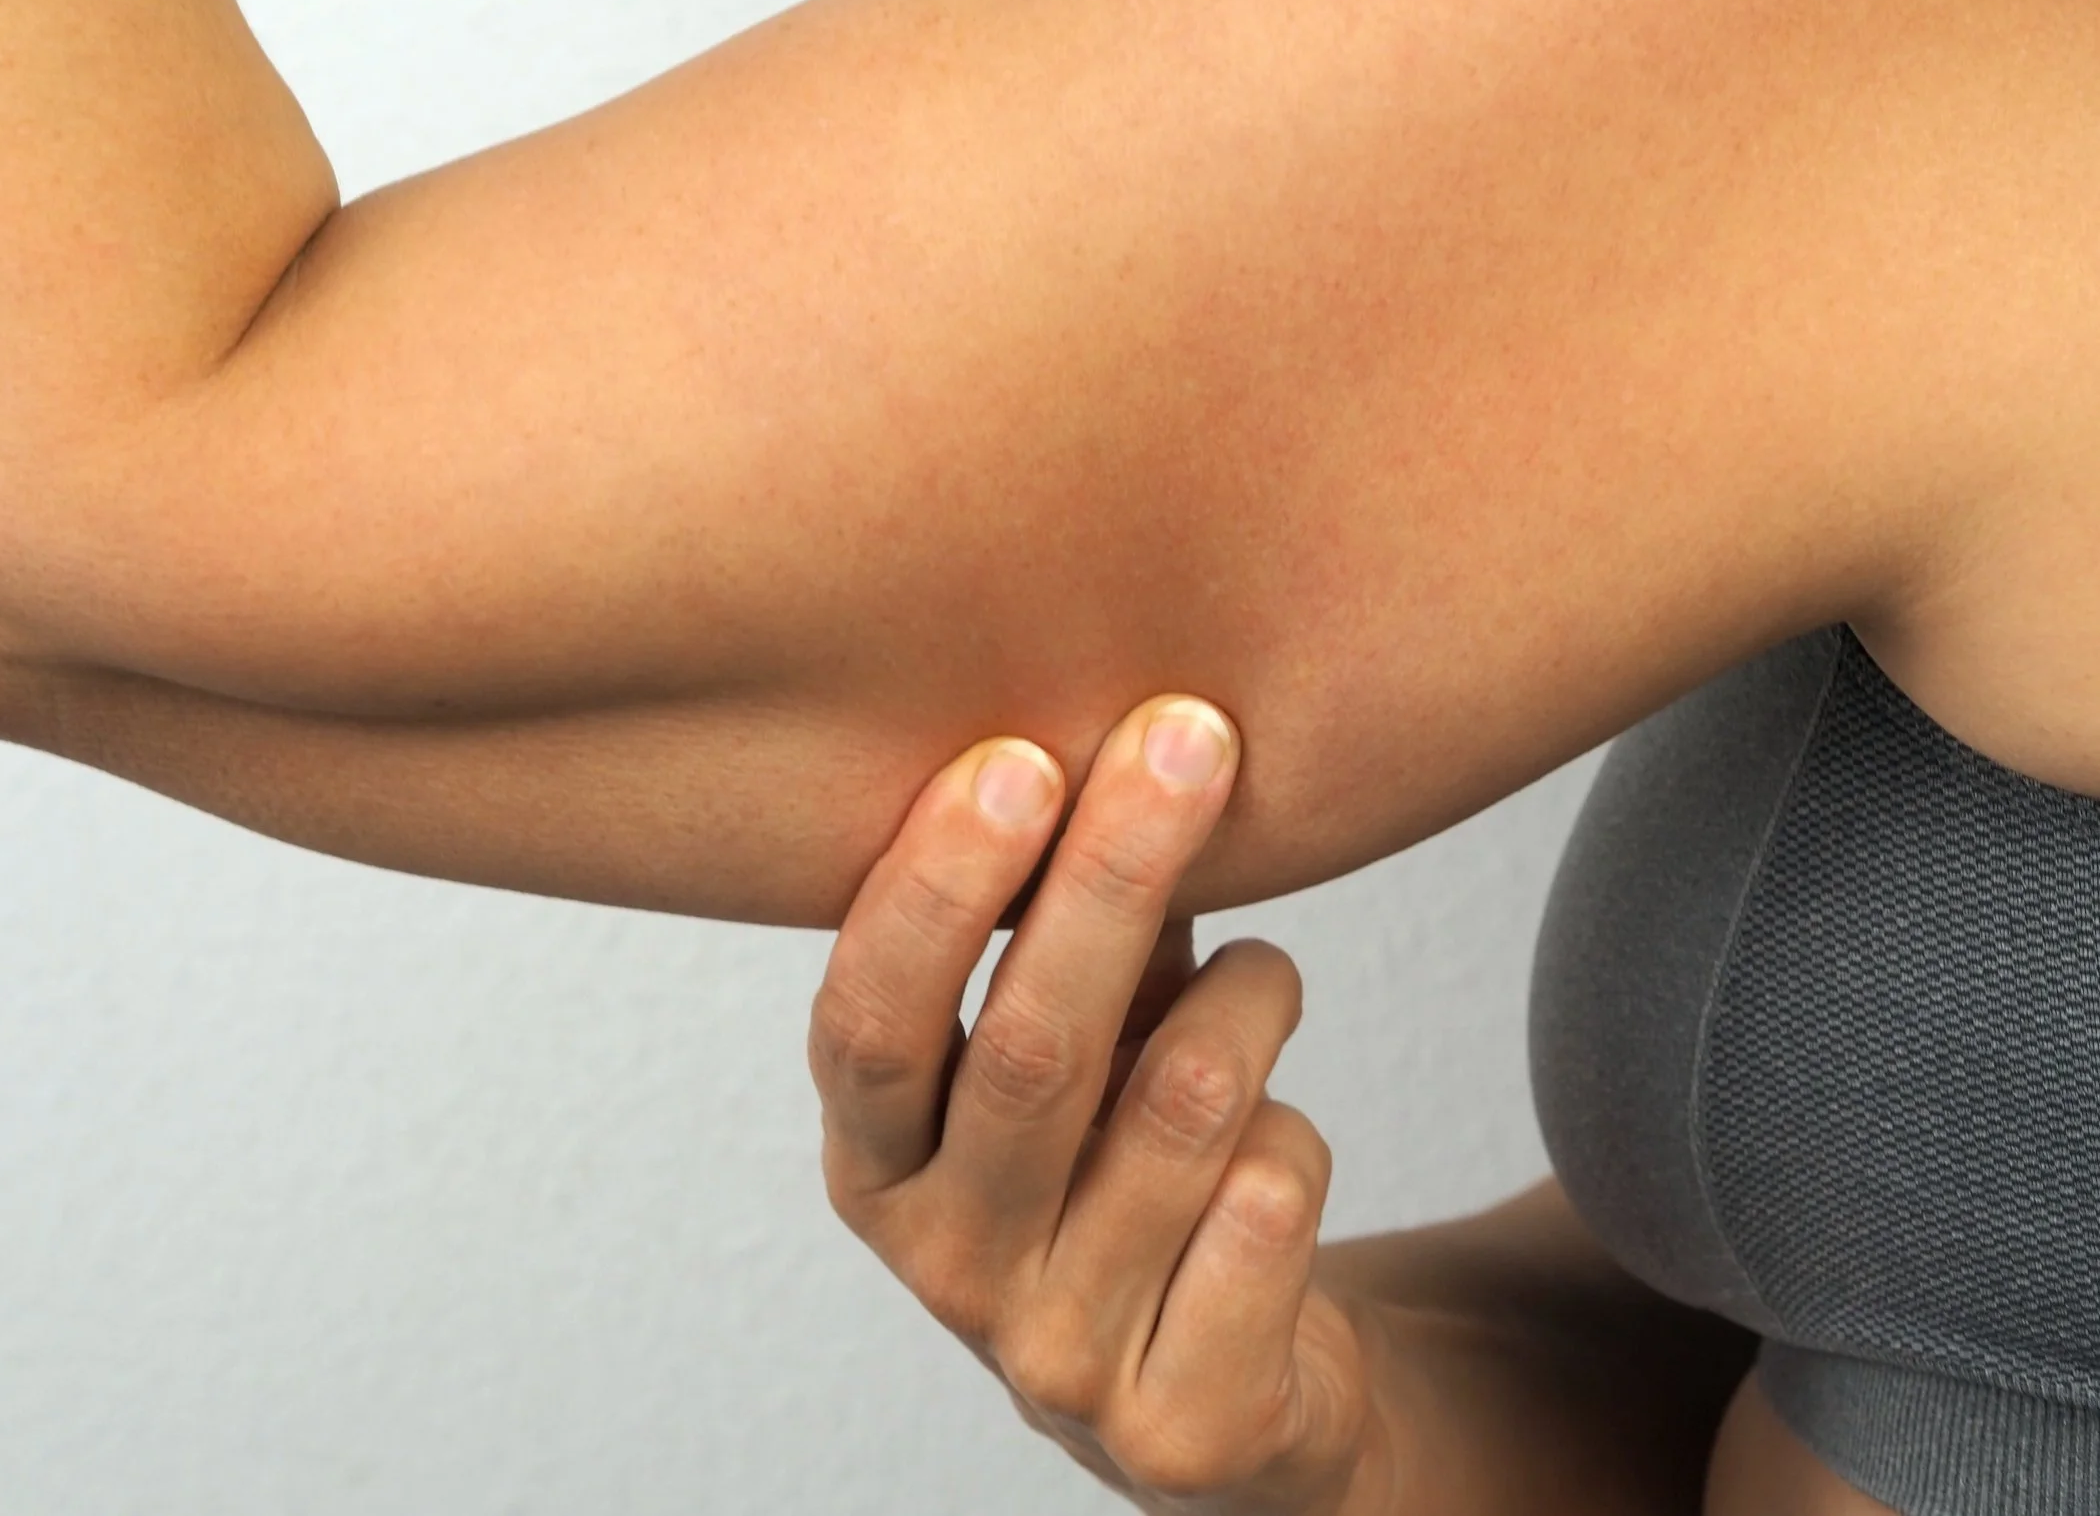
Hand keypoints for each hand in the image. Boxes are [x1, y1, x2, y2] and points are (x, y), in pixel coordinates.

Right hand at [806, 696, 1374, 1513]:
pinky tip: (1275, 1145)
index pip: (864, 1025)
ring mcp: (1058, 1361)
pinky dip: (1296, 1136)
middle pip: (1030, 1057)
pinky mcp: (1179, 1426)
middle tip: (1188, 737)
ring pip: (1187, 1113)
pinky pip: (1275, 1204)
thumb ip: (1050, 933)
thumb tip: (1108, 735)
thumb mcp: (1062, 1055)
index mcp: (876, 1168)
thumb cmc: (1117, 1167)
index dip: (931, 892)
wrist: (1216, 1394)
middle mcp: (945, 1269)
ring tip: (1266, 973)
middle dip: (1116, 876)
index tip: (1013, 760)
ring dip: (1250, 1002)